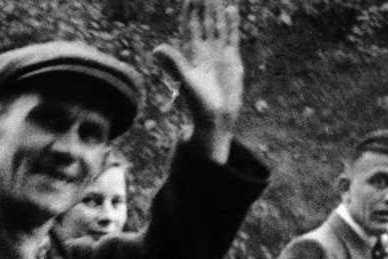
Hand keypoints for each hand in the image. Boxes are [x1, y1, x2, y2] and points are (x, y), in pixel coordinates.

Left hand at [153, 0, 241, 159]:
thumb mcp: (186, 82)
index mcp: (191, 56)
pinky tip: (230, 9)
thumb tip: (155, 49)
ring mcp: (218, 55)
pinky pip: (231, 37)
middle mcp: (204, 52)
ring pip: (217, 28)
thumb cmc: (197, 105)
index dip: (189, 14)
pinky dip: (231, 24)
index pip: (189, 28)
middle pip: (203, 24)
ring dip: (216, 13)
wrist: (215, 119)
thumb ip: (173, 65)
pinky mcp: (232, 60)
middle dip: (203, 8)